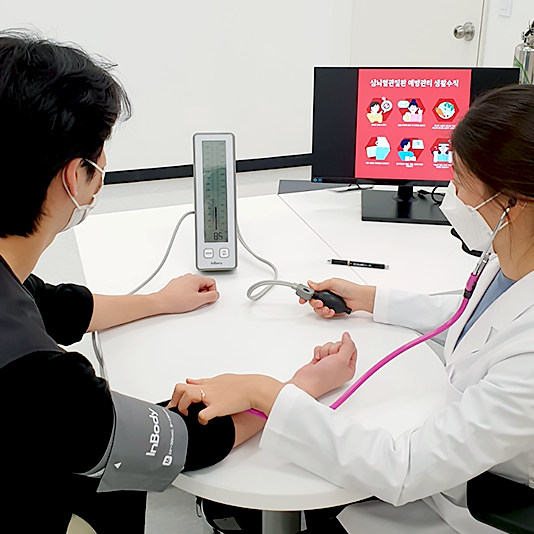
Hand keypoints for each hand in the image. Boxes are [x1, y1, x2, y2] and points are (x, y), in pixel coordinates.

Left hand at [155, 274, 218, 313]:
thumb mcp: (198, 300)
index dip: (212, 292)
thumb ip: (211, 296)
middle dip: (203, 293)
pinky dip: (187, 294)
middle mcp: (189, 276)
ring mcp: (182, 280)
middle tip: (197, 301)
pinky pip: (187, 288)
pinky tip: (183, 300)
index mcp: (196, 278)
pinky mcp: (176, 284)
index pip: (212, 282)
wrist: (161, 302)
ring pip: (195, 286)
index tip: (207, 299)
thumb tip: (215, 294)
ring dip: (195, 294)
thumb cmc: (176, 300)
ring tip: (189, 301)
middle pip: (204, 284)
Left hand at [167, 374, 283, 423]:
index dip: (177, 395)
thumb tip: (190, 380)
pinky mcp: (218, 407)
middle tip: (176, 411)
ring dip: (183, 408)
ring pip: (187, 397)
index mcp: (207, 383)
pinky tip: (204, 422)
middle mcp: (207, 389)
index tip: (174, 403)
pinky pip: (202, 415)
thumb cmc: (241, 384)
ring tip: (188, 415)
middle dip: (174, 401)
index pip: (186, 385)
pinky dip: (200, 420)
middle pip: (180, 389)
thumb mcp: (219, 379)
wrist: (255, 388)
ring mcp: (211, 397)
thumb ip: (203, 381)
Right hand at [290, 332, 356, 397]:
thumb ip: (348, 346)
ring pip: (329, 347)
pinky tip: (317, 359)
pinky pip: (321, 349)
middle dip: (333, 350)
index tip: (340, 350)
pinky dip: (318, 352)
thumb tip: (347, 336)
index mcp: (349, 368)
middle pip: (339, 346)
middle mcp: (340, 365)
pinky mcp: (320, 360)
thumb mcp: (342, 360)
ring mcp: (329, 363)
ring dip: (325, 351)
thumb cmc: (325, 377)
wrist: (307, 382)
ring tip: (323, 360)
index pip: (352, 349)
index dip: (345, 347)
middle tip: (330, 358)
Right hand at [299, 278, 375, 317]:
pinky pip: (325, 315)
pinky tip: (332, 311)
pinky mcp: (333, 311)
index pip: (311, 291)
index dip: (305, 295)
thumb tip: (310, 283)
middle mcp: (325, 296)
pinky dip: (327, 313)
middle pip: (313, 302)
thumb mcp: (333, 282)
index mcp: (324, 288)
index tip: (301, 298)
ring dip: (321, 309)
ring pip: (318, 309)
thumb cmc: (349, 288)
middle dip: (314, 303)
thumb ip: (320, 285)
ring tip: (327, 308)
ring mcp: (329, 304)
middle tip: (319, 302)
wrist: (358, 298)